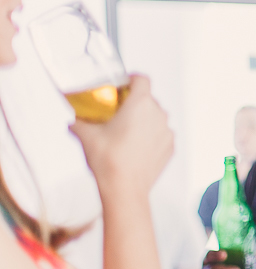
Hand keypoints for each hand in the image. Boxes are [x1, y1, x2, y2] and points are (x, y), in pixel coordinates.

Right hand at [71, 75, 172, 197]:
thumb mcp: (85, 136)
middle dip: (133, 103)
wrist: (125, 189)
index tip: (122, 84)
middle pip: (148, 99)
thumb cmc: (108, 161)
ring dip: (143, 121)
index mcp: (140, 104)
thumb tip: (73, 121)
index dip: (132, 79)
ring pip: (156, 118)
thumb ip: (78, 122)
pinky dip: (150, 136)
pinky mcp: (171, 147)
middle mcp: (159, 114)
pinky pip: (161, 135)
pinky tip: (134, 147)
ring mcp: (167, 132)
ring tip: (125, 133)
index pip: (142, 79)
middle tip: (117, 112)